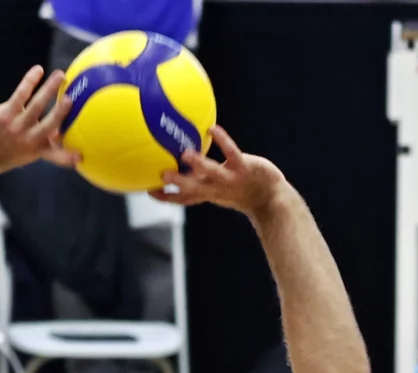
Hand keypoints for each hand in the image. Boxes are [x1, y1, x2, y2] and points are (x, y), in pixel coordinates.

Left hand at [0, 66, 76, 178]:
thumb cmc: (8, 151)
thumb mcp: (28, 153)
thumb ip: (45, 144)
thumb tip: (61, 132)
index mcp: (37, 150)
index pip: (56, 155)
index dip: (67, 157)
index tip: (80, 156)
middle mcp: (28, 140)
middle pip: (48, 125)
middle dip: (60, 112)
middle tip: (71, 98)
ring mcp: (16, 127)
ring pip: (36, 106)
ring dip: (49, 89)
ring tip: (60, 75)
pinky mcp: (4, 115)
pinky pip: (21, 94)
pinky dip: (30, 81)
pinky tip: (38, 70)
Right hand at [156, 126, 284, 217]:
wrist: (270, 198)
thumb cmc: (242, 191)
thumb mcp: (218, 188)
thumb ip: (199, 179)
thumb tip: (183, 162)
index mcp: (207, 193)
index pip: (183, 198)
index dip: (165, 196)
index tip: (147, 190)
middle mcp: (216, 188)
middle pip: (193, 188)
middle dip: (178, 183)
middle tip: (161, 175)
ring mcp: (230, 179)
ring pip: (212, 172)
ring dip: (199, 165)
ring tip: (185, 155)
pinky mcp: (244, 167)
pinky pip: (232, 153)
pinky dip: (223, 141)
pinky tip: (212, 129)